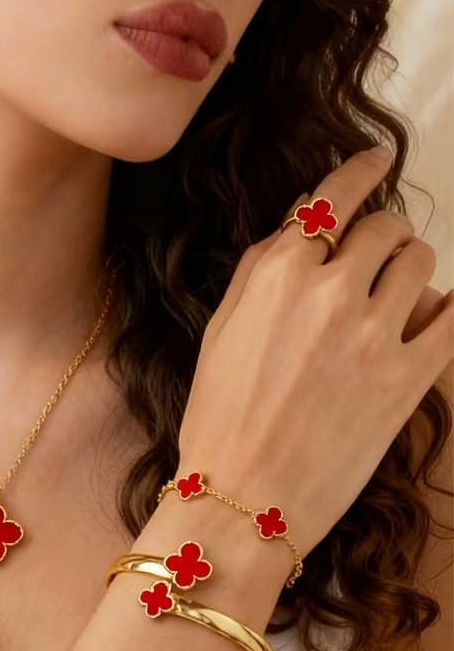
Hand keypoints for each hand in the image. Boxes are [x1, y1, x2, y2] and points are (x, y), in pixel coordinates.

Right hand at [176, 147, 453, 558]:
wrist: (244, 493)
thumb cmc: (220, 412)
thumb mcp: (221, 327)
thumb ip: (261, 266)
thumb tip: (303, 218)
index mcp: (277, 274)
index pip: (331, 199)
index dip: (360, 171)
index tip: (378, 157)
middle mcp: (329, 292)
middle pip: (383, 226)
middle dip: (381, 230)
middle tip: (374, 250)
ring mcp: (375, 334)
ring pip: (420, 259)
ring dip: (410, 261)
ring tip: (396, 286)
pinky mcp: (410, 379)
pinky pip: (453, 314)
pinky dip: (447, 304)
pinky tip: (431, 311)